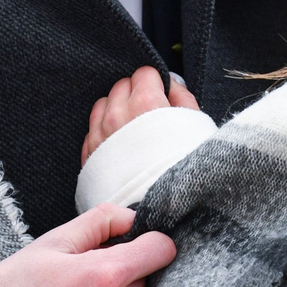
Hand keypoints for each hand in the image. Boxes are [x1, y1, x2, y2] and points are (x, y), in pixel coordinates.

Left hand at [81, 66, 198, 163]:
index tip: (162, 97)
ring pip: (102, 104)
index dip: (155, 84)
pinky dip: (103, 131)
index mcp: (145, 103)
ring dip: (116, 110)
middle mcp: (117, 115)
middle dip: (135, 94)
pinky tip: (119, 145)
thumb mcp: (197, 129)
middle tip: (149, 114)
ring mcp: (100, 135)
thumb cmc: (185, 172)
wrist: (161, 214)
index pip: (144, 73)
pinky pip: (91, 130)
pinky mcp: (90, 155)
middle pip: (121, 86)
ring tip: (132, 130)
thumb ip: (183, 98)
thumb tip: (172, 83)